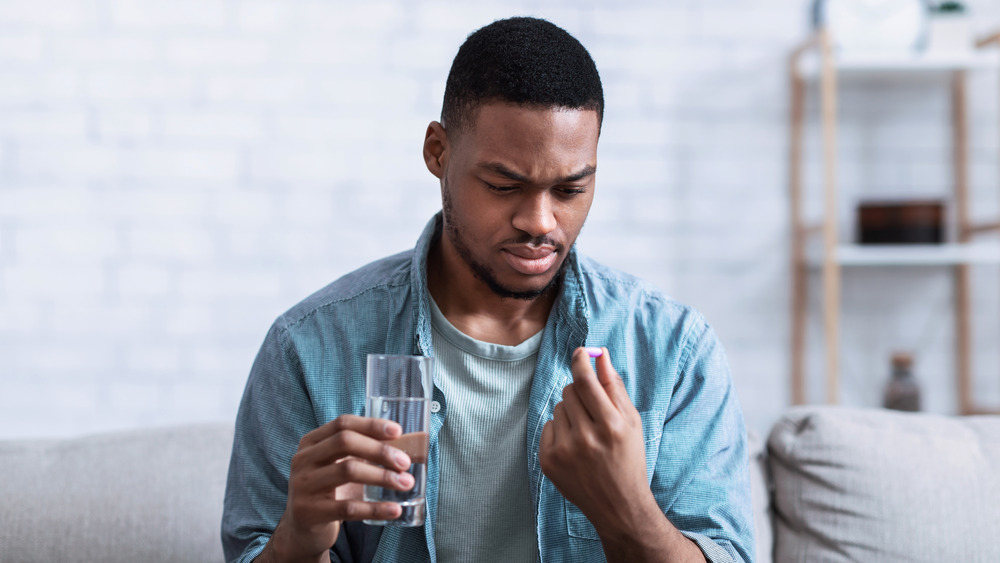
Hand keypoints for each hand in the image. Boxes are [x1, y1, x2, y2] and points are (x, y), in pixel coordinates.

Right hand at [267, 415, 415, 561]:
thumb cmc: (329, 492)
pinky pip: (348, 508)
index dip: (371, 425)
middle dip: (380, 450)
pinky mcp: (309, 512)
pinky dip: (375, 508)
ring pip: (347, 470)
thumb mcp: (339, 467)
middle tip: (405, 462)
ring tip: (406, 483)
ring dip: (382, 476)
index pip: (343, 423)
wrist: (301, 530)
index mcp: (311, 442)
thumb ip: (363, 453)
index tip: (398, 431)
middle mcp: (303, 460)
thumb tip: (408, 444)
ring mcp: (303, 486)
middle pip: (345, 442)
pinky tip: (394, 510)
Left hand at [538, 347, 651, 537]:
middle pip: (569, 391)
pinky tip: (575, 449)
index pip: (586, 380)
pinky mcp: (549, 461)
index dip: (580, 361)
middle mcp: (586, 437)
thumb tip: (600, 354)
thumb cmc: (628, 458)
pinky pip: (548, 426)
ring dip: (571, 414)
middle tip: (593, 411)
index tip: (579, 351)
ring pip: (558, 408)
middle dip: (580, 393)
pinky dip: (560, 432)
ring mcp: (565, 451)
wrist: (618, 505)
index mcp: (611, 425)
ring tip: (587, 435)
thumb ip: (614, 386)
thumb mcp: (631, 422)